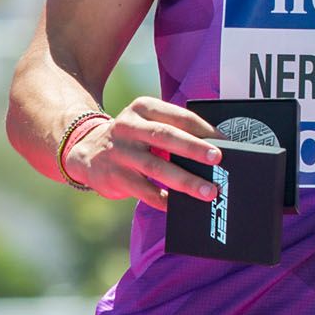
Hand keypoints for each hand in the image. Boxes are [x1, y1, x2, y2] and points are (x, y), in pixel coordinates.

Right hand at [67, 98, 220, 211]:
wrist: (86, 151)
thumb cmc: (134, 138)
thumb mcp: (147, 124)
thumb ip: (174, 131)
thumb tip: (215, 151)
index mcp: (144, 108)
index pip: (179, 117)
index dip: (205, 129)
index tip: (228, 142)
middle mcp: (129, 126)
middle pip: (166, 136)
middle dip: (194, 149)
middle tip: (219, 159)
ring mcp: (119, 151)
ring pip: (156, 167)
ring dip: (185, 180)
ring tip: (208, 191)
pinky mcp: (113, 175)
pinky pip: (143, 190)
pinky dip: (163, 199)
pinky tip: (179, 206)